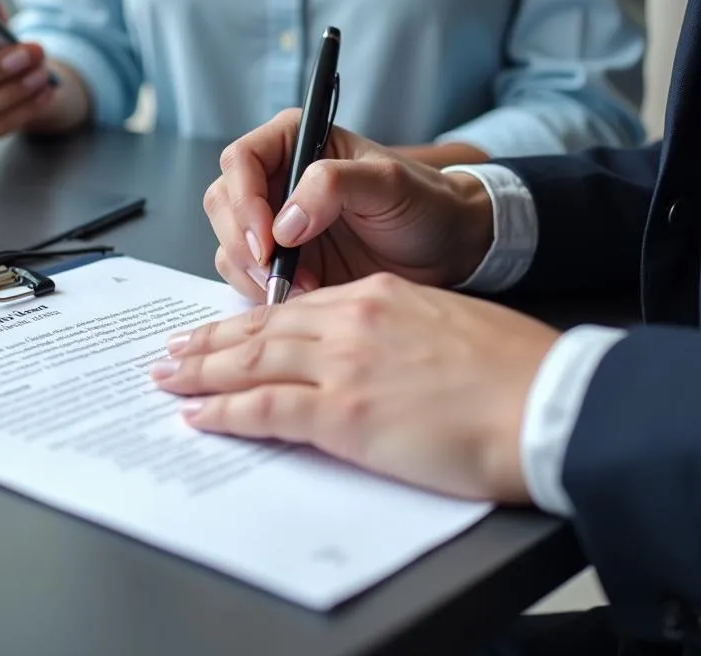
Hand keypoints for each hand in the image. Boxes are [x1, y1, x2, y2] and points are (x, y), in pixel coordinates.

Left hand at [151, 274, 559, 501]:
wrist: (546, 400)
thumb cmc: (511, 370)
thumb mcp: (444, 325)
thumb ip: (395, 330)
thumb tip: (369, 355)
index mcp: (375, 297)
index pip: (294, 309)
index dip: (250, 320)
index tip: (224, 331)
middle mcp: (350, 320)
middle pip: (260, 329)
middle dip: (210, 341)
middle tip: (172, 349)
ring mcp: (343, 364)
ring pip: (251, 361)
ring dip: (201, 370)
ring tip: (166, 375)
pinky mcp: (344, 411)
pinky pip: (266, 408)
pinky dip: (224, 412)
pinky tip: (197, 415)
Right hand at [203, 109, 493, 298]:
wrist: (446, 249)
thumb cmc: (423, 204)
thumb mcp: (387, 183)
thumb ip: (333, 185)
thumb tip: (283, 222)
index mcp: (295, 141)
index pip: (241, 160)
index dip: (244, 200)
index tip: (267, 240)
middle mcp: (276, 177)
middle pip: (223, 202)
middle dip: (242, 241)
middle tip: (274, 270)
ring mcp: (273, 220)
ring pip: (227, 242)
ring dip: (252, 271)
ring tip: (300, 286)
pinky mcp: (279, 259)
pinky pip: (245, 274)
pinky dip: (261, 290)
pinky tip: (300, 295)